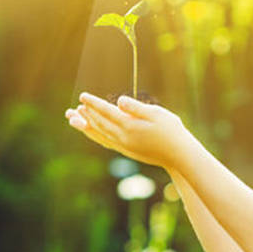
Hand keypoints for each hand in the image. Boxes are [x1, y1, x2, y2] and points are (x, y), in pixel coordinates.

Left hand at [65, 93, 188, 169]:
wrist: (179, 155)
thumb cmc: (171, 131)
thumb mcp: (156, 114)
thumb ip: (136, 107)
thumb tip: (118, 100)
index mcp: (130, 126)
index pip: (107, 112)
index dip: (94, 103)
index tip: (83, 96)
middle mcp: (124, 138)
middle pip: (100, 124)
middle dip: (86, 114)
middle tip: (73, 108)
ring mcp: (124, 146)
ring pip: (100, 134)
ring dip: (87, 126)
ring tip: (74, 120)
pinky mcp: (128, 151)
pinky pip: (106, 142)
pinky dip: (96, 136)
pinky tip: (93, 133)